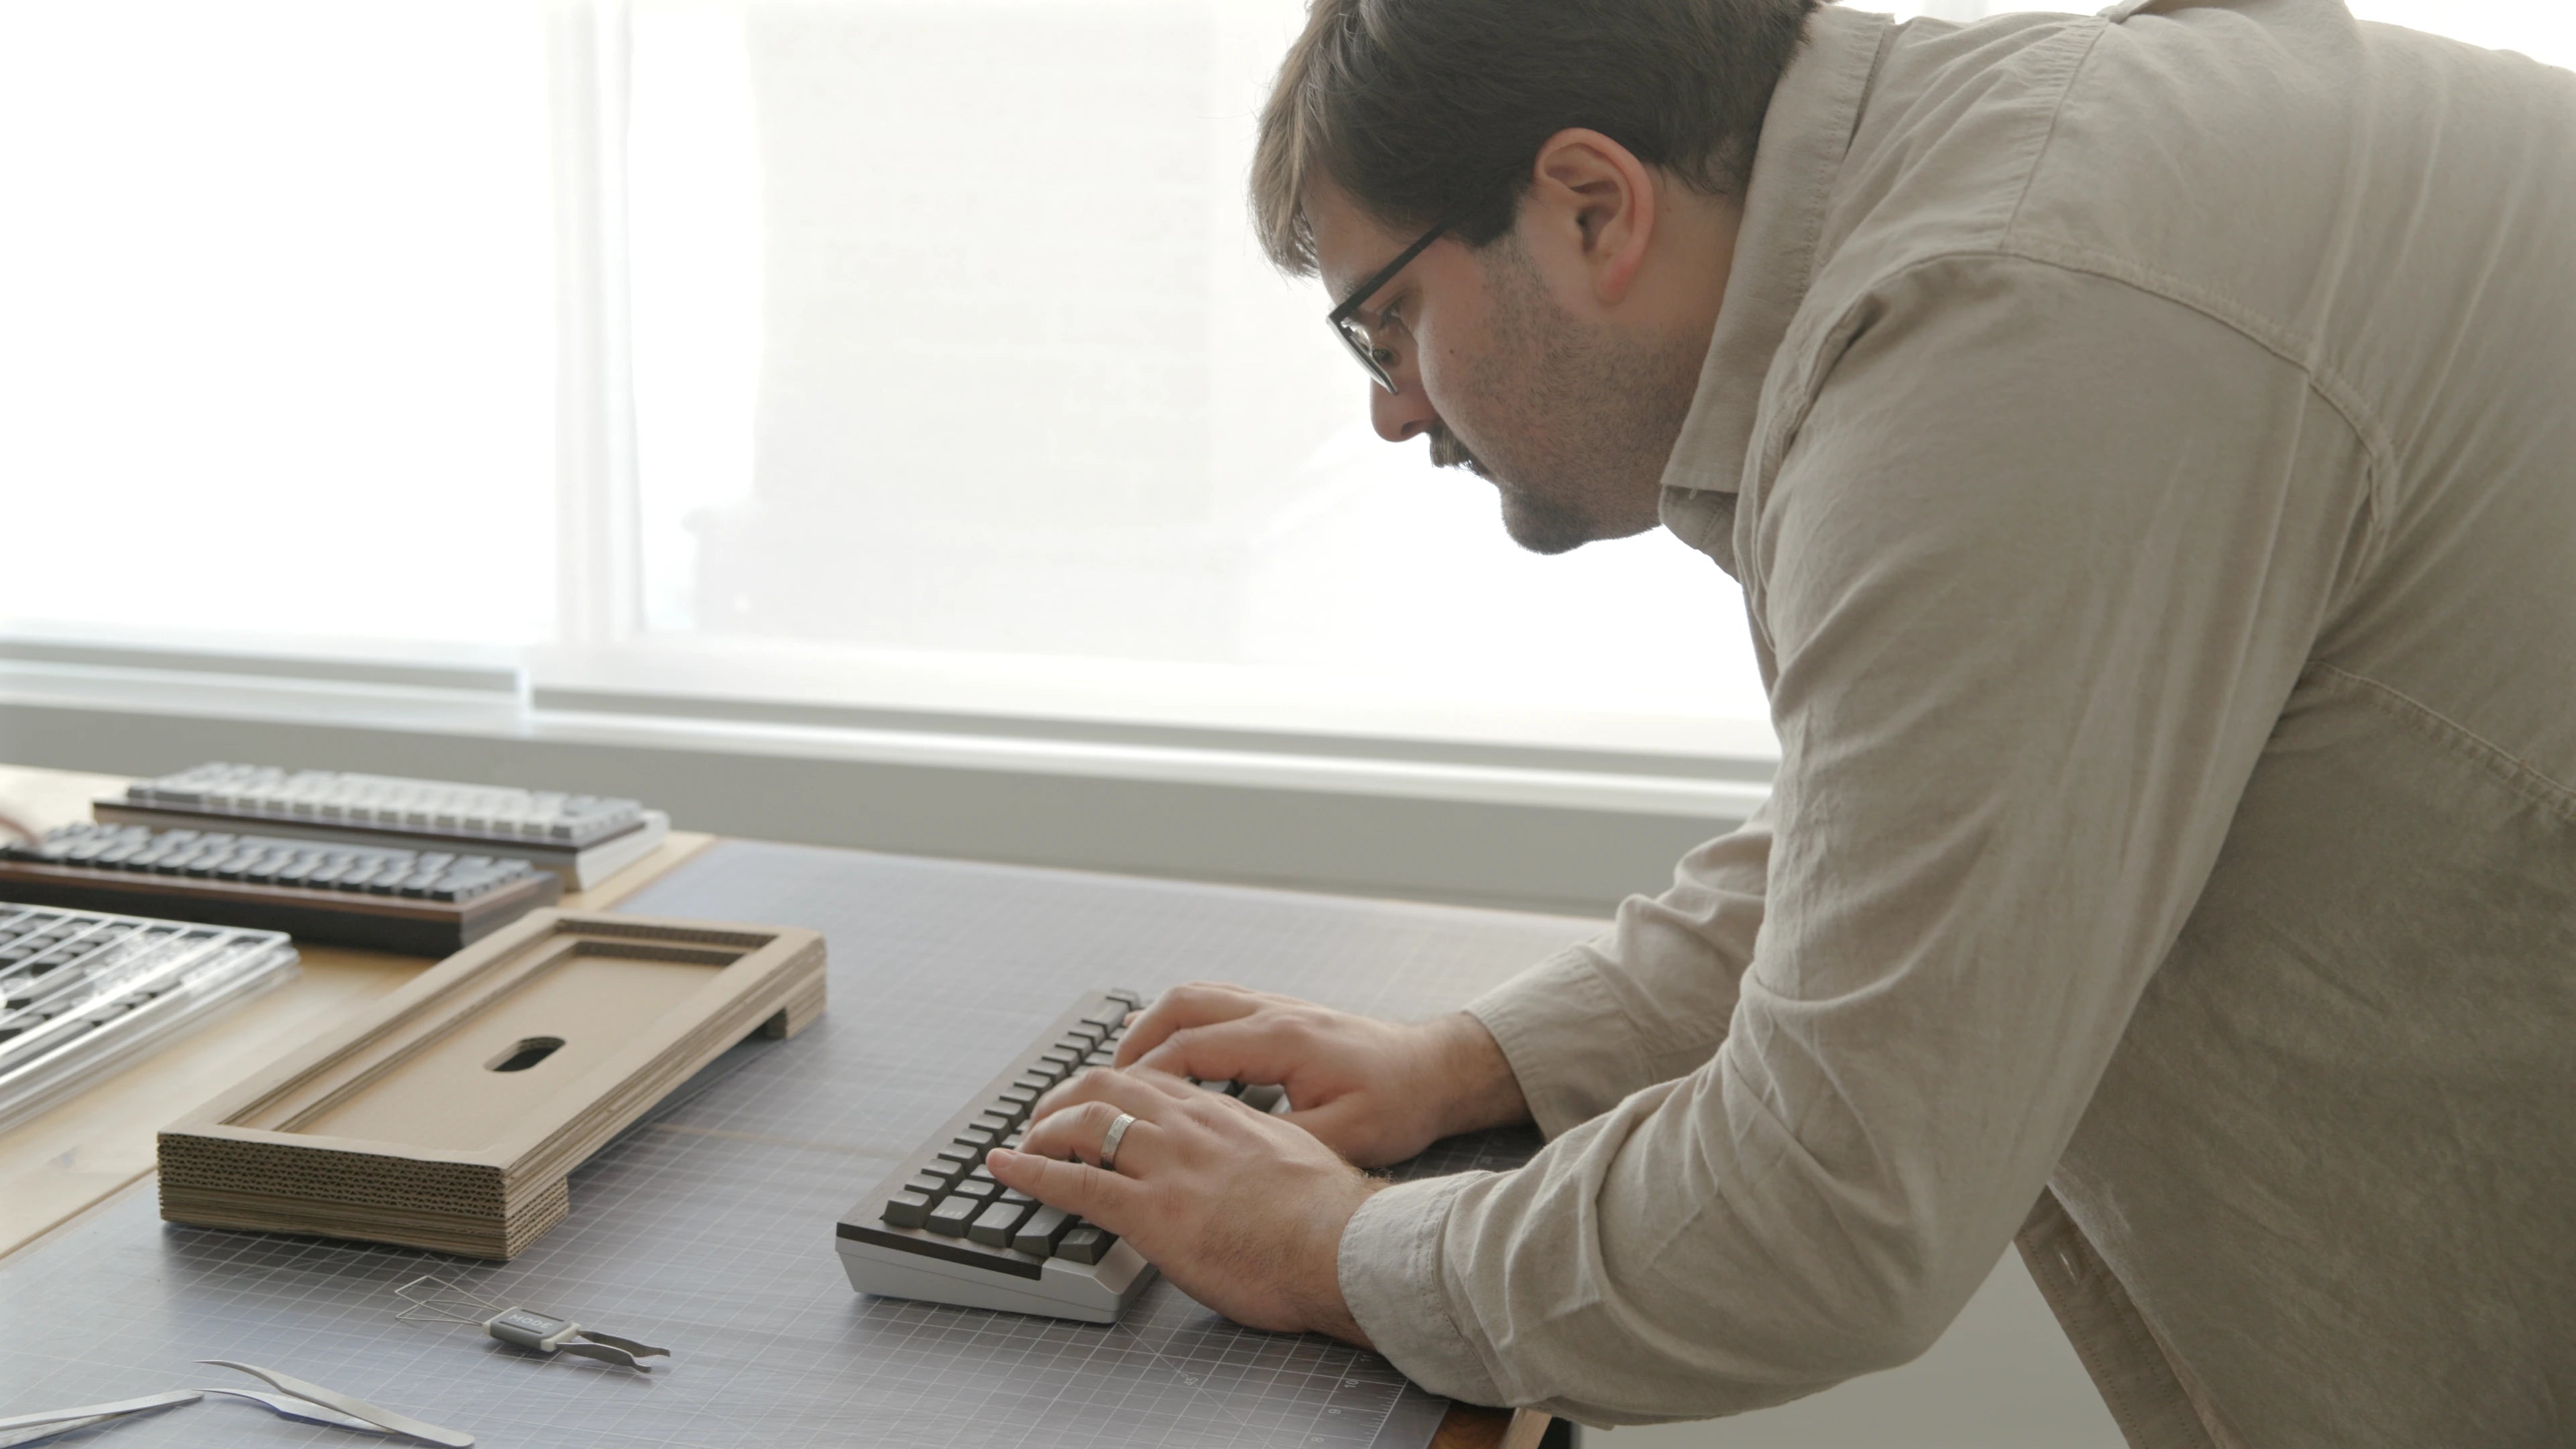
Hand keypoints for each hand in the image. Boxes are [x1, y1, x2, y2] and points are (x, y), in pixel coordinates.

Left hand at [986, 1067, 1379, 1341]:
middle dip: (1069, 1095)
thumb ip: (1263, 1156)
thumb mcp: (1299, 1165)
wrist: (1347, 1250)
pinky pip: (1074, 1180)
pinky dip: (1030, 1170)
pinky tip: (1006, 1168)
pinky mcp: (1151, 1211)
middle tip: (1048, 1116)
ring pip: (1086, 1120)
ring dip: (1044, 1128)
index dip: (1120, 1085)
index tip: (1101, 1097)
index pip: (1158, 1081)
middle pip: (1112, 1084)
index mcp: (1228, 1117)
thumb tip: (1256, 1172)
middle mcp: (1192, 1128)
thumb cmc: (1336, 1224)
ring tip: (1024, 1143)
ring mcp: (1169, 1166)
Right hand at [1111, 983, 1527, 1168]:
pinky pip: (1214, 1005)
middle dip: (1133, 1042)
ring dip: (1153, 1028)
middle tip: (1103, 1084)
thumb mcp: (1342, 1136)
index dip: (1143, 1079)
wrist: (1437, 1070)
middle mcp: (1273, 1012)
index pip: (1190, 1048)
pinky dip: (1181, 1026)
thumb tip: (1226, 1156)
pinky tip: (1170, 1059)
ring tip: (1124, 1072)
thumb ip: (1281, 1143)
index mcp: (1281, 1039)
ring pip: (1194, 997)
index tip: (1113, 1109)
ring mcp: (1276, 1006)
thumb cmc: (1398, 1103)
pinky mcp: (1282, 1014)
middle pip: (1180, 1005)